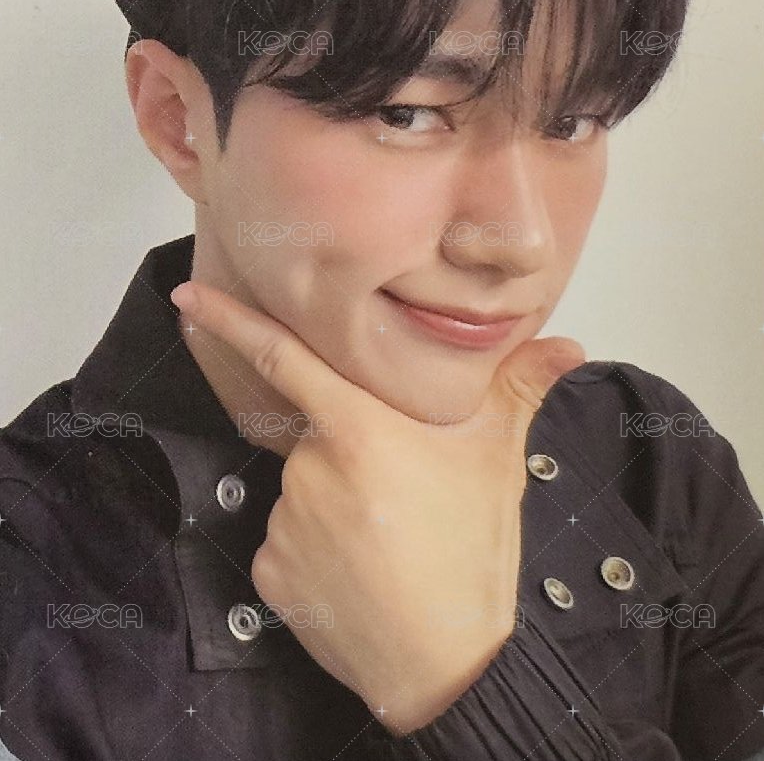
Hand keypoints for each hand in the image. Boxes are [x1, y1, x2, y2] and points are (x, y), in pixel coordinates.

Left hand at [169, 280, 584, 734]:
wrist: (446, 665)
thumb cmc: (472, 551)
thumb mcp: (499, 458)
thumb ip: (522, 386)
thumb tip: (570, 344)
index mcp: (358, 427)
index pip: (282, 357)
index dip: (231, 321)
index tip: (188, 296)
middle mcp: (309, 467)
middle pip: (317, 433)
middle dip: (350, 449)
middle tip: (400, 491)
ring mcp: (285, 522)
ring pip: (303, 488)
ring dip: (334, 499)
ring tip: (387, 537)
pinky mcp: (270, 571)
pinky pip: (287, 539)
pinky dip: (316, 545)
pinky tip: (358, 567)